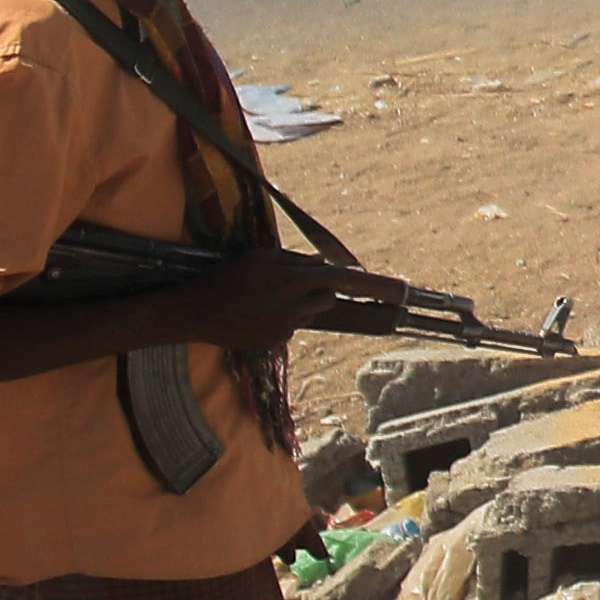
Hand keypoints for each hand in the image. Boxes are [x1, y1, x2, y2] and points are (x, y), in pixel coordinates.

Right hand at [183, 249, 420, 343]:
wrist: (198, 312)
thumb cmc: (228, 277)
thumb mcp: (261, 258)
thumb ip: (296, 260)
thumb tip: (323, 264)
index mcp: (293, 279)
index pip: (342, 279)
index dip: (373, 284)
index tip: (401, 290)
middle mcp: (294, 304)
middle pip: (328, 296)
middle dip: (319, 290)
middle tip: (290, 284)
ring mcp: (287, 326)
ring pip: (310, 312)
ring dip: (298, 304)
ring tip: (265, 299)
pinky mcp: (278, 341)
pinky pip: (292, 327)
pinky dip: (281, 320)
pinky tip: (257, 315)